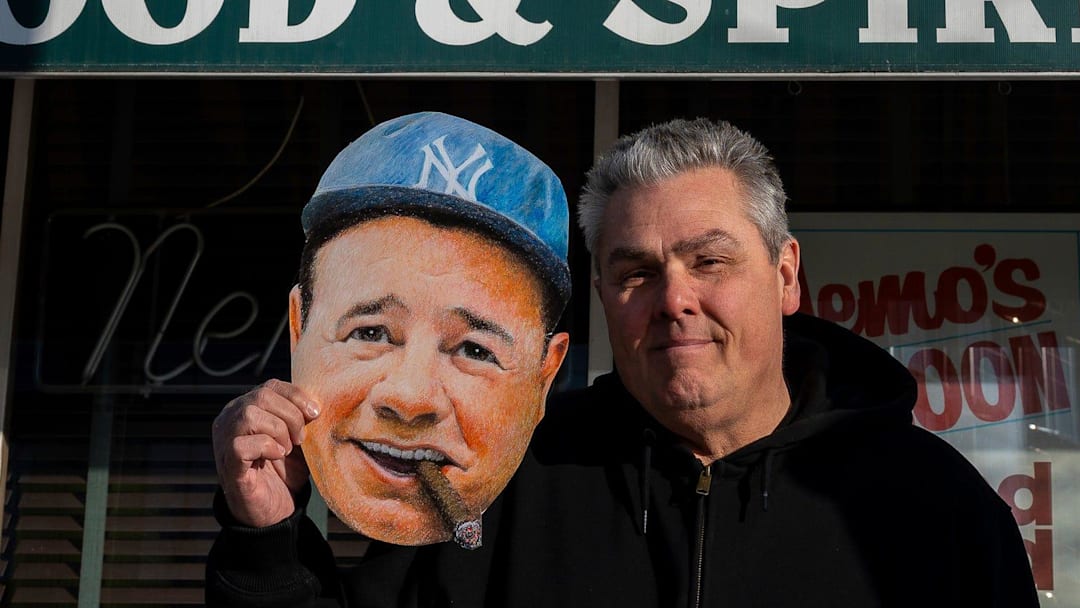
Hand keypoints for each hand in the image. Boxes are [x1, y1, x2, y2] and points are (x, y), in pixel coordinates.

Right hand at [212, 379, 320, 527]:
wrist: (275, 510)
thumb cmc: (285, 471)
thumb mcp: (298, 438)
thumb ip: (302, 418)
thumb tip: (316, 403)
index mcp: (247, 408)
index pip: (271, 386)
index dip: (297, 396)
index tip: (316, 414)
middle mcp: (230, 419)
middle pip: (262, 396)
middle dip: (291, 415)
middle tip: (300, 439)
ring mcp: (224, 441)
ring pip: (250, 415)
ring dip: (278, 431)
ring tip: (286, 449)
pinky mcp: (227, 464)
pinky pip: (241, 444)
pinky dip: (266, 447)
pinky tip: (276, 457)